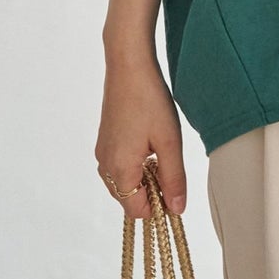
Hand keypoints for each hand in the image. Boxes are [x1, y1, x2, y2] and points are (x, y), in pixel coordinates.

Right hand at [94, 54, 187, 218]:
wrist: (128, 67)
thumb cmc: (150, 101)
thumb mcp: (170, 142)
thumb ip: (174, 179)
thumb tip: (176, 210)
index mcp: (120, 170)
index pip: (137, 211)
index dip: (159, 206)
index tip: (175, 188)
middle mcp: (105, 166)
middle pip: (128, 198)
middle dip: (151, 191)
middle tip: (170, 164)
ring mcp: (102, 153)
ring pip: (123, 182)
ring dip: (144, 177)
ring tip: (161, 150)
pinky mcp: (104, 141)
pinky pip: (118, 166)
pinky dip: (135, 164)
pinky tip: (149, 142)